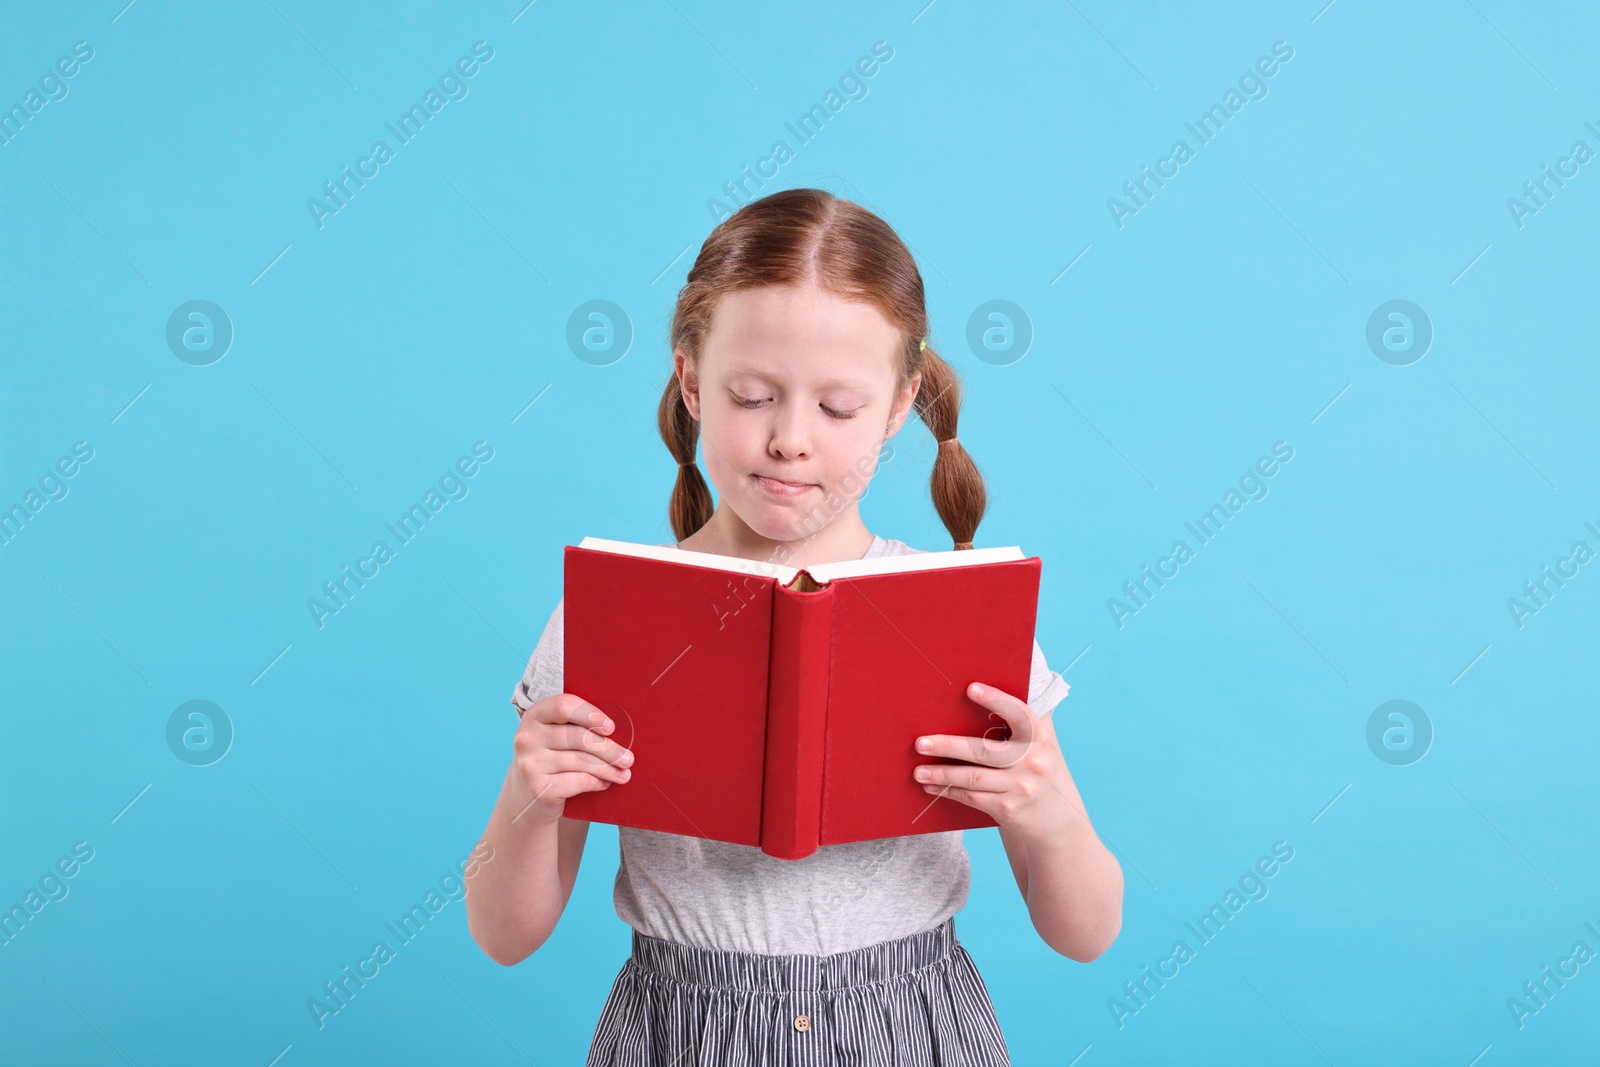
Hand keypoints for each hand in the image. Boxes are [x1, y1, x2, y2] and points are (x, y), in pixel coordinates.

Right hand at [511, 693, 633, 822]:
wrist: (528, 798)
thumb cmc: (552, 759)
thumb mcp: (556, 736)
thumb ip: (578, 726)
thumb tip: (621, 731)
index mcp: (534, 716)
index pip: (563, 705)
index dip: (590, 714)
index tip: (610, 727)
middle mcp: (527, 738)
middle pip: (578, 737)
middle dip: (608, 748)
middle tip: (628, 758)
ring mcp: (530, 764)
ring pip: (581, 761)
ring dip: (608, 768)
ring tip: (623, 773)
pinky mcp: (539, 788)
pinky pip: (578, 781)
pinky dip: (596, 782)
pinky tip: (604, 783)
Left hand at [912, 681, 1072, 839]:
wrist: (1059, 822)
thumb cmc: (1040, 771)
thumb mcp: (1042, 744)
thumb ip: (1024, 720)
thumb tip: (993, 688)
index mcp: (1041, 737)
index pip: (1018, 713)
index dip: (995, 700)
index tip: (970, 689)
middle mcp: (1033, 761)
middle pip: (983, 751)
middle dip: (948, 746)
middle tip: (919, 743)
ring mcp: (1021, 787)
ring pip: (972, 777)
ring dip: (941, 773)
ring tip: (918, 770)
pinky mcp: (1009, 810)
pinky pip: (972, 797)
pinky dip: (949, 791)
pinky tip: (931, 786)